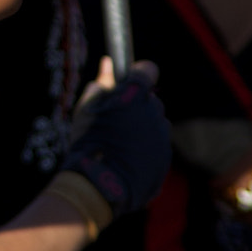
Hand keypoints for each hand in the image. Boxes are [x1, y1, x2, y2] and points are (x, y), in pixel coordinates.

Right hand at [61, 59, 170, 221]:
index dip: (137, 74)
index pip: (148, 70)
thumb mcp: (86, 110)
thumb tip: (107, 64)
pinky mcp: (165, 158)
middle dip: (136, 106)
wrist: (99, 186)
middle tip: (115, 121)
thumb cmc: (89, 143)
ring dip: (142, 129)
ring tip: (118, 145)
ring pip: (155, 124)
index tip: (127, 82)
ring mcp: (162, 136)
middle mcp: (154, 112)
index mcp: (135, 95)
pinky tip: (125, 160)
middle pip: (150, 100)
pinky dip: (144, 150)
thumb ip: (100, 85)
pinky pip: (156, 147)